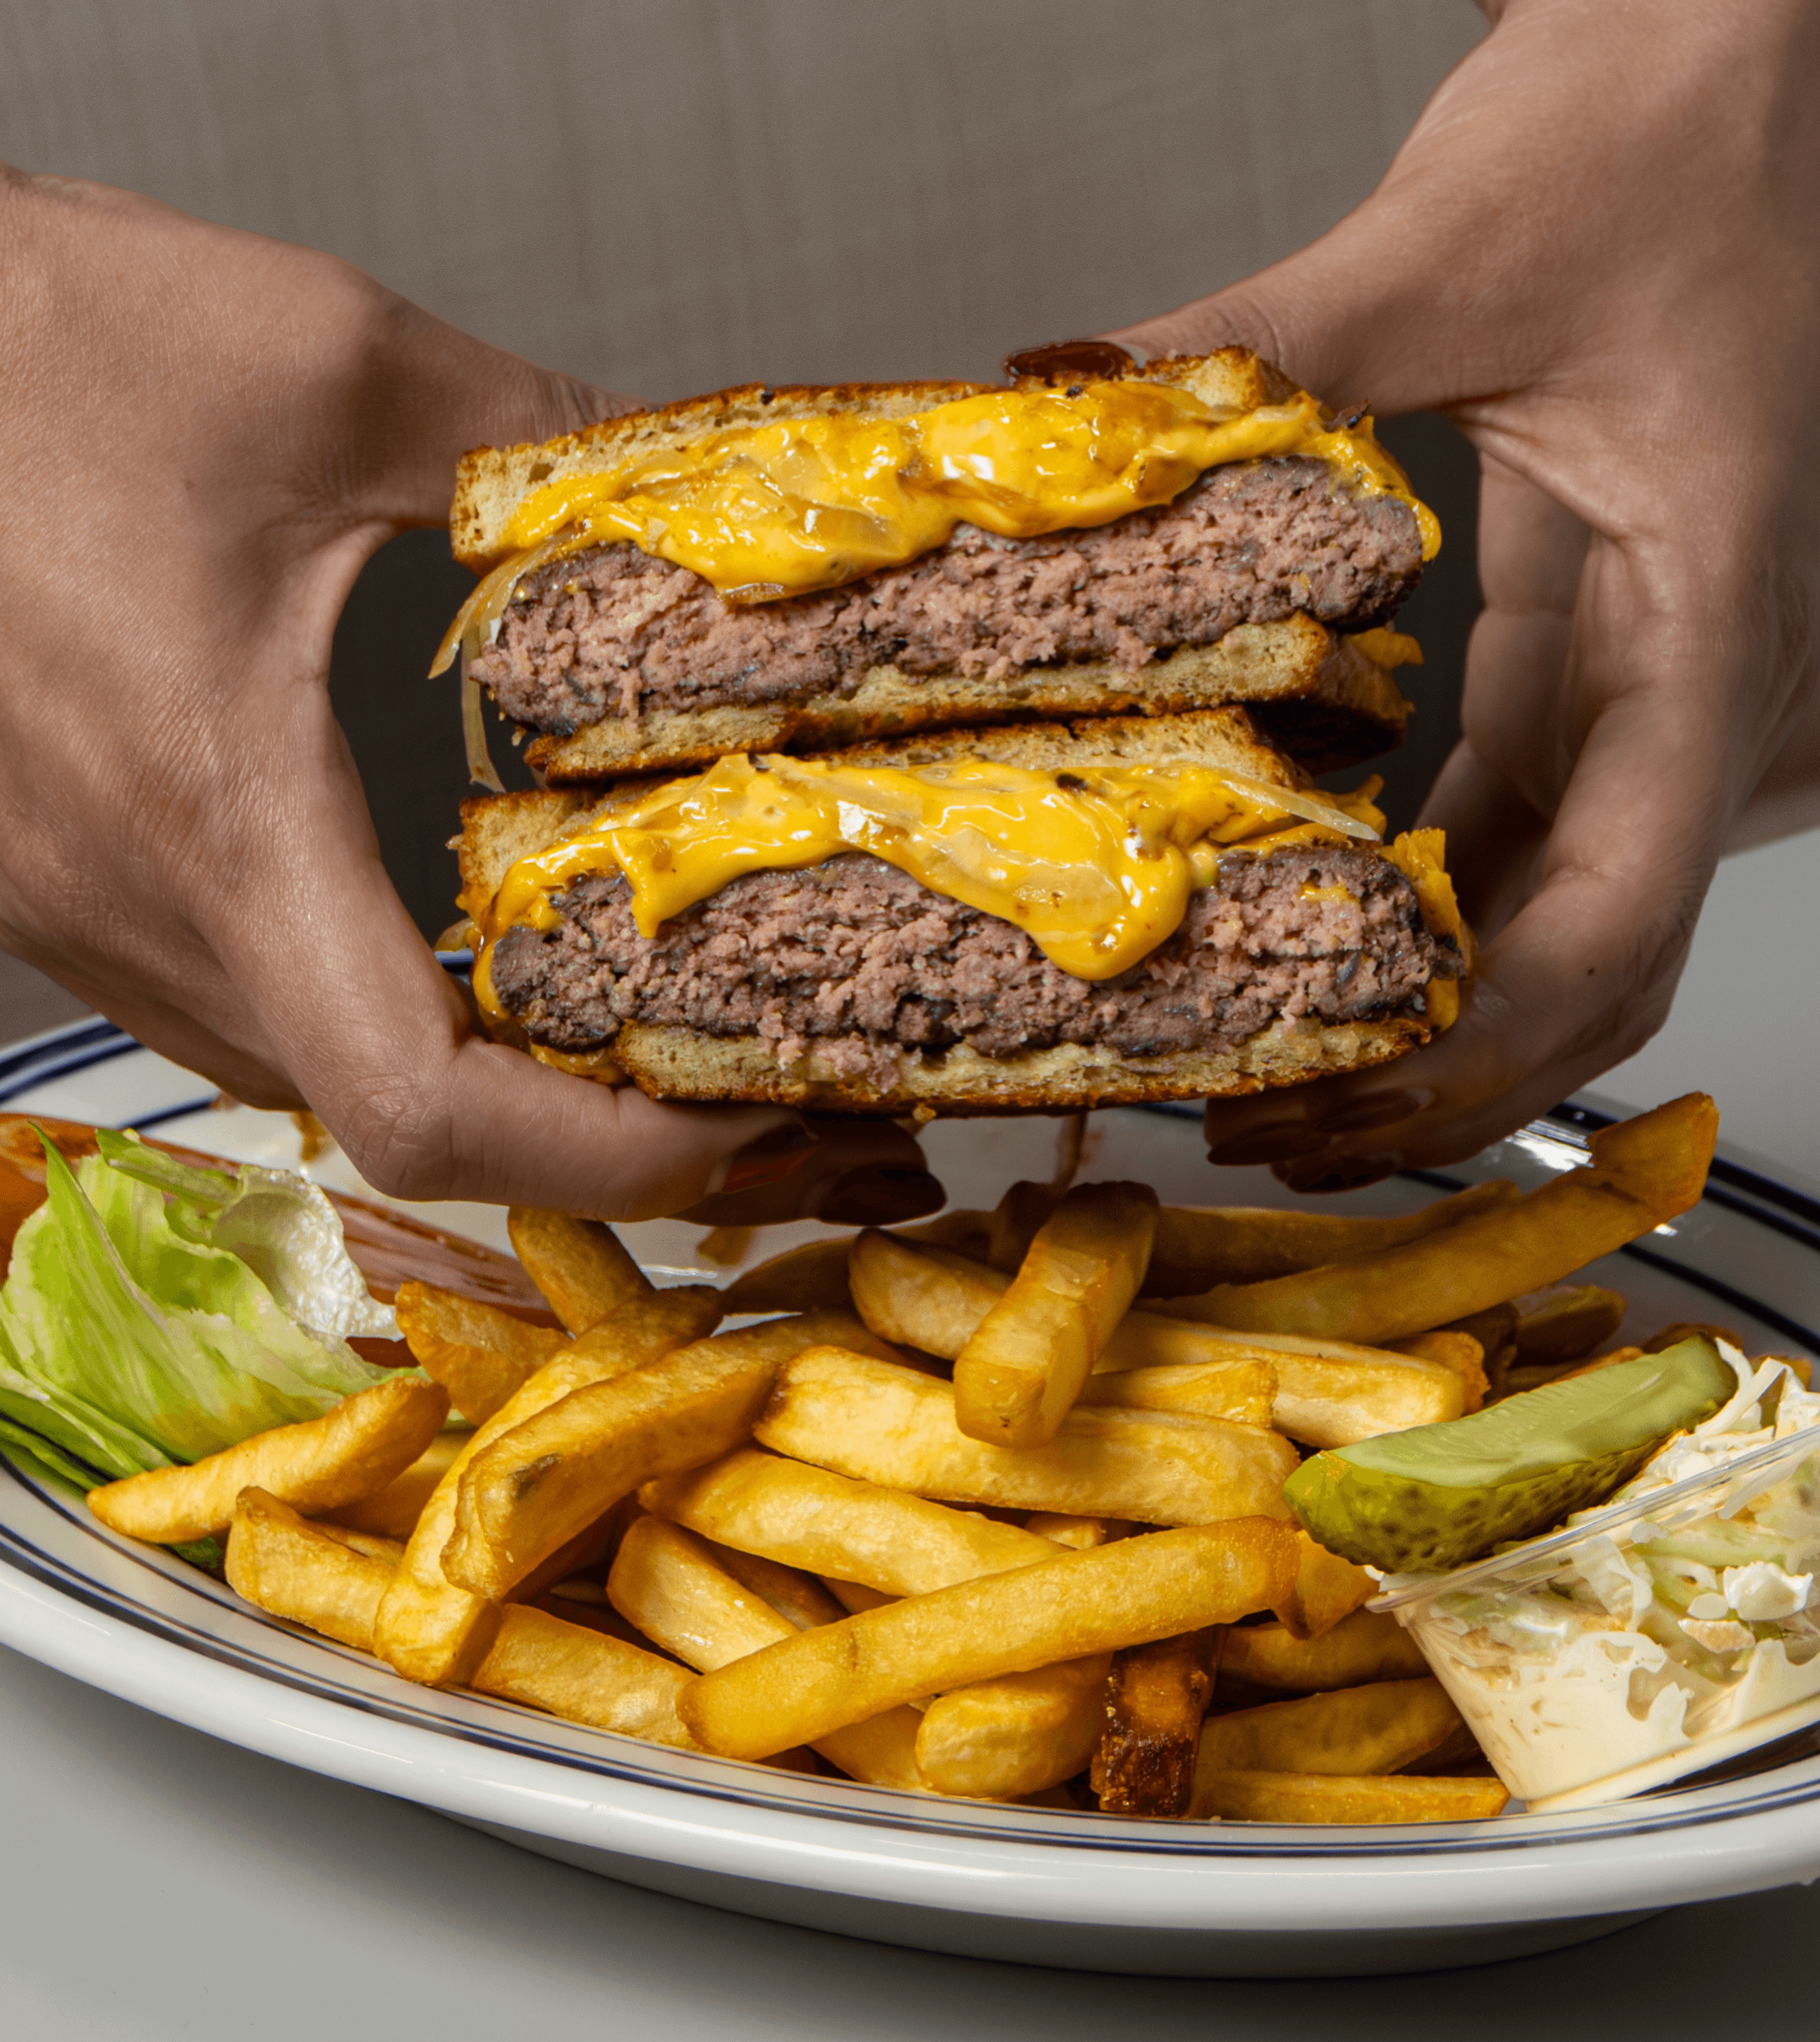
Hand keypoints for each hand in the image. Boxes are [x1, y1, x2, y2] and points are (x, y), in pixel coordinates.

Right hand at [0, 170, 935, 1220]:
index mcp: (218, 814)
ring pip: (320, 1074)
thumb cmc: (4, 341)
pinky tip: (474, 942)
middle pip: (402, 1124)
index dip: (607, 1156)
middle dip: (597, 1133)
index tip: (745, 1117)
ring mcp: (88, 912)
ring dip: (495, 1077)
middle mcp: (141, 907)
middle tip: (752, 1083)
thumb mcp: (324, 356)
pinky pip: (249, 1000)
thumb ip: (534, 436)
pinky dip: (387, 1005)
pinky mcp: (67, 880)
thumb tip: (668, 481)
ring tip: (649, 1025)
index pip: (424, 1105)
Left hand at [1111, 0, 1819, 1187]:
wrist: (1747, 35)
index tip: (1337, 1103)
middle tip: (1281, 1135)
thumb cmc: (1665, 121)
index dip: (1482, 1044)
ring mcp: (1657, 668)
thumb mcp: (1446, 246)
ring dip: (1443, 1011)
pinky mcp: (1600, 638)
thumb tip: (1069, 402)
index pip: (1625, 915)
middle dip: (1453, 1073)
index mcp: (1711, 624)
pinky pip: (1528, 819)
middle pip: (1603, 961)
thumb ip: (1260, 344)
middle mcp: (1702, 679)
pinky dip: (1438, 904)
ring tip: (1289, 1075)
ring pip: (1572, 911)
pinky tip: (1326, 937)